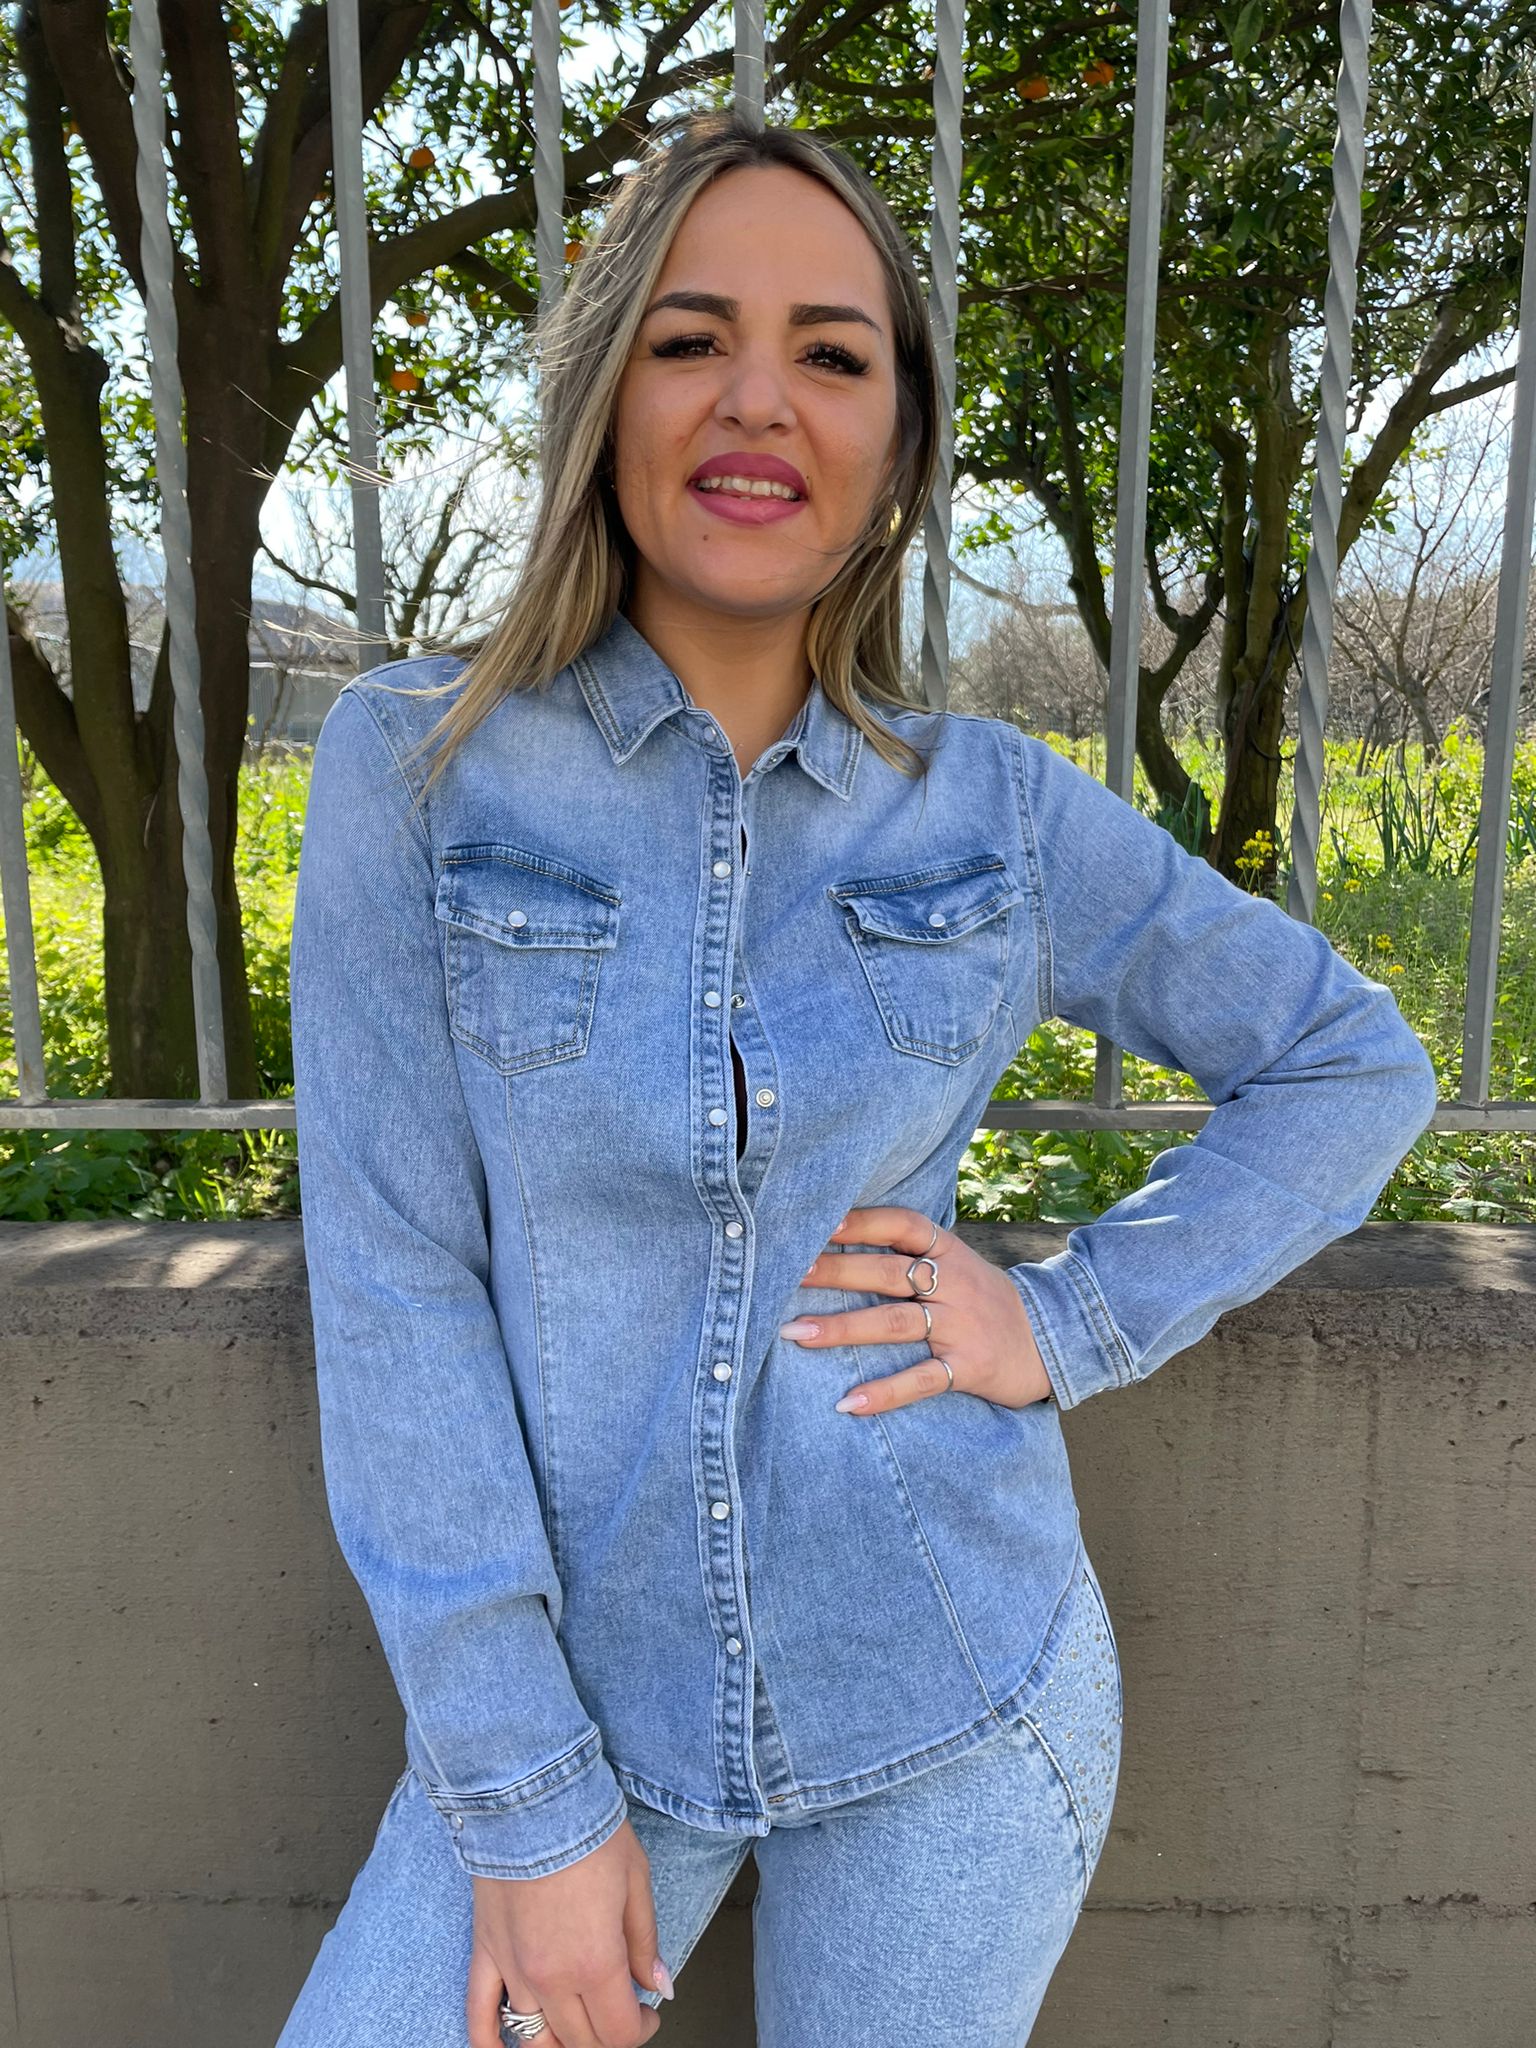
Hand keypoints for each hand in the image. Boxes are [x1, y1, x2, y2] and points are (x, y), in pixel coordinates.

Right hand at [466, 1816, 667, 2047]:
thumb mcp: (635, 1881)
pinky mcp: (486, 1952)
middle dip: (608, 2036)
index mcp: (596, 1962)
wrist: (533, 1797)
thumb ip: (645, 1942)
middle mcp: (552, 1978)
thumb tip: (658, 1983)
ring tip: (579, 2025)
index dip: (641, 2029)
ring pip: (536, 2040)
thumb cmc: (587, 1831)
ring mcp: (514, 1969)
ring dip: (561, 2042)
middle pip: (581, 2042)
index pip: (619, 2033)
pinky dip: (491, 2044)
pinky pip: (480, 2015)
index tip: (649, 2010)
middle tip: (622, 2011)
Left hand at [782, 1204, 1054, 1414]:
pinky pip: (921, 1380)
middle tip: (788, 1273)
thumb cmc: (985, 1301)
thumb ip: (912, 1255)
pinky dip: (885, 1392)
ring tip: (795, 1333)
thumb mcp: (958, 1265)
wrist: (1054, 1340)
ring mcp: (961, 1326)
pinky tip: (849, 1402)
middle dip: (836, 1272)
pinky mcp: (968, 1367)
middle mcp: (953, 1283)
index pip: (902, 1225)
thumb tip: (837, 1241)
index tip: (819, 1222)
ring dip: (842, 1328)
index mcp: (949, 1251)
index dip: (862, 1222)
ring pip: (894, 1324)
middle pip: (887, 1274)